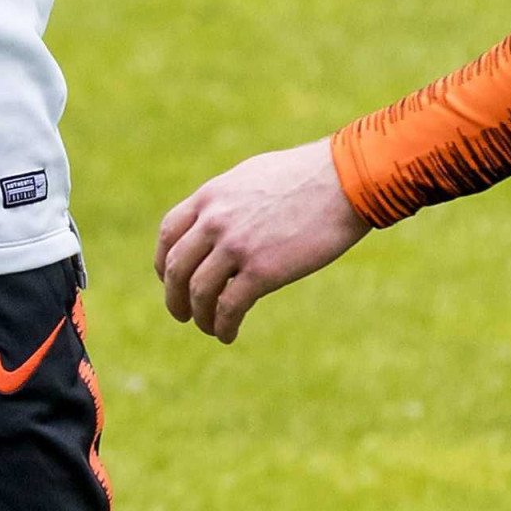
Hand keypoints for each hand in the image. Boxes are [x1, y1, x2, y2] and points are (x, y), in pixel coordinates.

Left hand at [154, 137, 367, 343]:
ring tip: (209, 327)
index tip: (170, 279)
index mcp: (211, 196)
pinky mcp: (262, 270)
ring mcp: (236, 246)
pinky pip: (229, 307)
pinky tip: (228, 334)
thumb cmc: (308, 176)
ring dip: (199, 316)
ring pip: (199, 292)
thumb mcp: (253, 178)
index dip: (164, 262)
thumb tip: (218, 221)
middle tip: (181, 314)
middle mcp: (215, 220)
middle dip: (174, 297)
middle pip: (176, 268)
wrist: (346, 180)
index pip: (169, 233)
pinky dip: (223, 325)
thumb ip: (229, 201)